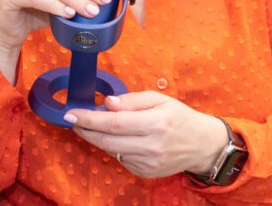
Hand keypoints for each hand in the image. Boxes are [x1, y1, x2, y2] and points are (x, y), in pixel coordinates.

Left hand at [64, 92, 227, 178]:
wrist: (201, 144)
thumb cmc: (179, 116)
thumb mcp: (159, 99)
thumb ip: (131, 100)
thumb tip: (107, 103)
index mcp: (155, 123)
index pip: (113, 123)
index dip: (89, 118)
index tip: (71, 113)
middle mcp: (151, 146)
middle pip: (107, 141)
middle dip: (85, 130)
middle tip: (72, 120)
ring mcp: (148, 163)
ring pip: (111, 151)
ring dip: (97, 139)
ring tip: (92, 126)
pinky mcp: (146, 173)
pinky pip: (121, 159)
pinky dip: (114, 148)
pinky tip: (118, 139)